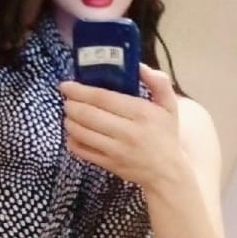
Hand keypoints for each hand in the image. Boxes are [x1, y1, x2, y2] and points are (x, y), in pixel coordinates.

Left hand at [60, 64, 182, 188]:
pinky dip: (72, 140)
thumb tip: (139, 66)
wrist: (167, 172)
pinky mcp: (109, 165)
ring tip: (69, 114)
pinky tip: (73, 133)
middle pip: (88, 115)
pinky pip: (82, 151)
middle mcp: (127, 132)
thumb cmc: (166, 135)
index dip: (80, 90)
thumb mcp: (169, 105)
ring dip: (69, 121)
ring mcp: (116, 151)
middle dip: (71, 105)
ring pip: (81, 133)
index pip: (103, 98)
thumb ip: (158, 82)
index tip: (67, 85)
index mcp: (141, 113)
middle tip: (67, 100)